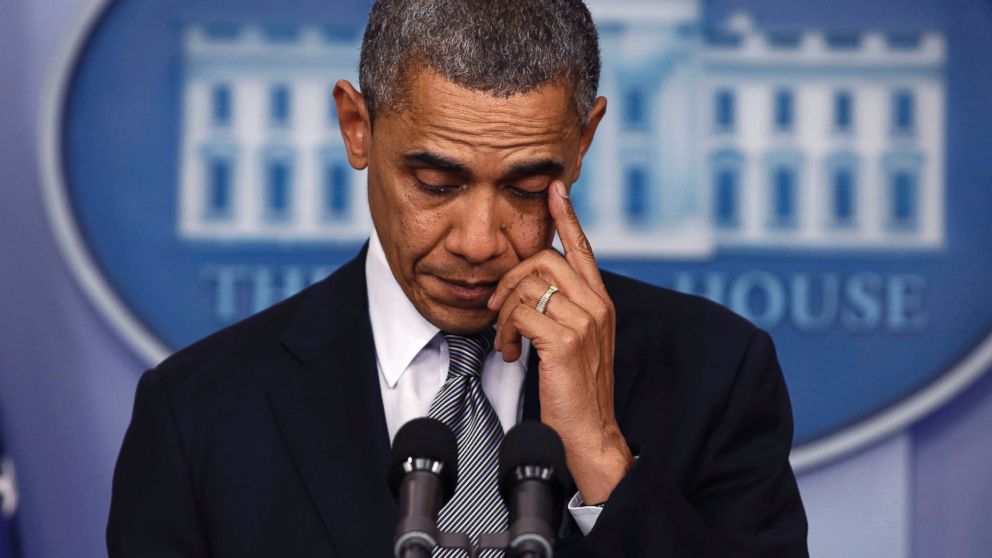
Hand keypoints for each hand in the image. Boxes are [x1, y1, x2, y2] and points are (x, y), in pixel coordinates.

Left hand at [488, 180, 633, 503]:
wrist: (590, 433)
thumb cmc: (577, 390)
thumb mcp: (575, 342)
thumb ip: (562, 311)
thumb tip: (531, 288)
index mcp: (600, 301)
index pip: (582, 248)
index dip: (567, 217)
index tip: (555, 189)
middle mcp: (596, 304)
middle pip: (543, 259)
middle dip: (509, 279)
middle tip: (497, 310)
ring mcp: (584, 321)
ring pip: (528, 285)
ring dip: (505, 313)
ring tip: (507, 341)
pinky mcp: (565, 341)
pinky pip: (521, 313)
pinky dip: (506, 332)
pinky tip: (512, 353)